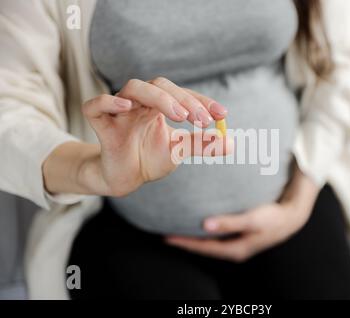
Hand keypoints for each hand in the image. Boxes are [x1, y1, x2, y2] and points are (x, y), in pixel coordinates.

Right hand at [43, 77, 231, 196]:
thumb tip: (231, 143)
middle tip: (201, 119)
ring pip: (133, 88)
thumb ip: (202, 144)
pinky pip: (95, 106)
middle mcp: (140, 103)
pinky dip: (108, 102)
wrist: (126, 179)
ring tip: (179, 116)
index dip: (202, 101)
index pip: (181, 94)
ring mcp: (120, 112)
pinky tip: (126, 107)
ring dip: (159, 98)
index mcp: (158, 105)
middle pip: (158, 85)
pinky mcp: (102, 125)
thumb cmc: (150, 158)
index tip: (222, 115)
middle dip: (183, 100)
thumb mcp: (180, 151)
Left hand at [166, 167, 319, 261]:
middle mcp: (234, 249)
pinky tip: (201, 221)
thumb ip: (229, 222)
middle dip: (186, 241)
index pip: (203, 248)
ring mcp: (238, 243)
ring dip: (195, 236)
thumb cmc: (273, 217)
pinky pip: (217, 235)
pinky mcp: (240, 235)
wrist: (292, 216)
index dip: (184, 243)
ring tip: (179, 227)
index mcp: (235, 249)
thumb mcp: (252, 220)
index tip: (166, 238)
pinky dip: (206, 230)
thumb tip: (205, 225)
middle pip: (204, 247)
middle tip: (166, 233)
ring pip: (210, 242)